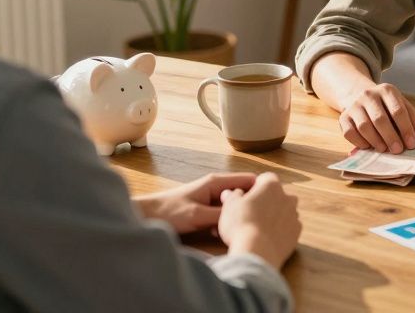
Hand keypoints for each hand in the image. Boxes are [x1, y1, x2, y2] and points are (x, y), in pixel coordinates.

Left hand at [134, 173, 256, 233]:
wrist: (145, 216)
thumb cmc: (168, 212)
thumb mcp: (198, 215)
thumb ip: (222, 215)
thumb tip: (246, 215)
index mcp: (217, 182)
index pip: (250, 180)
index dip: (261, 192)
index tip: (269, 208)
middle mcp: (216, 187)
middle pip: (244, 193)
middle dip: (249, 207)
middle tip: (253, 222)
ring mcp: (211, 198)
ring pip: (234, 206)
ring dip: (236, 217)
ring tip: (235, 229)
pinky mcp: (205, 209)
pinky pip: (224, 214)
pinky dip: (225, 223)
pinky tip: (220, 234)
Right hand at [218, 172, 301, 267]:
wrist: (257, 252)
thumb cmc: (241, 225)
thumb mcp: (229, 206)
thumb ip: (232, 196)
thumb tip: (231, 193)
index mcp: (271, 185)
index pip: (265, 178)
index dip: (255, 187)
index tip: (246, 197)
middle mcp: (287, 197)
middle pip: (277, 195)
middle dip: (267, 201)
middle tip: (251, 213)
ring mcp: (294, 215)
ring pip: (284, 211)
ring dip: (275, 216)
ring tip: (259, 227)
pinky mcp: (297, 232)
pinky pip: (289, 227)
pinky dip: (281, 230)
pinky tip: (268, 238)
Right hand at [338, 82, 414, 153]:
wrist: (359, 96)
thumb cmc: (386, 105)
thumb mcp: (401, 105)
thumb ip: (412, 119)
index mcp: (387, 90)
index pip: (398, 110)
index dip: (406, 128)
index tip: (411, 144)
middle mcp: (369, 95)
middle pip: (380, 119)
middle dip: (391, 137)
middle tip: (398, 150)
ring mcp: (354, 105)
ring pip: (364, 126)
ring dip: (375, 141)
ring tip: (384, 149)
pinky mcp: (343, 117)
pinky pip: (349, 133)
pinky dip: (360, 142)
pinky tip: (369, 147)